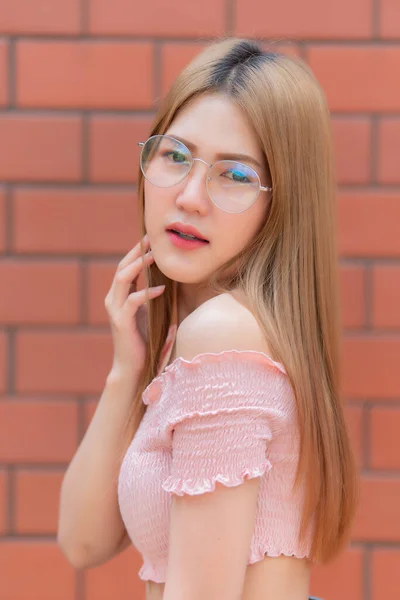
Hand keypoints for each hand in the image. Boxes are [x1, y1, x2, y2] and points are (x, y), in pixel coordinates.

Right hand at [104, 234, 164, 376]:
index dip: (137, 252)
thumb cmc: (144, 339)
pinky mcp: (121, 322)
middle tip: (151, 240)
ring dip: (139, 266)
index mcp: (119, 296)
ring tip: (155, 257)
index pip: (126, 267)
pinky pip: (132, 302)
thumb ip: (151, 296)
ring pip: (122, 280)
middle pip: (122, 268)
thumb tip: (170, 279)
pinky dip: (147, 293)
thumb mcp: (149, 313)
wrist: (132, 366)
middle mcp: (113, 299)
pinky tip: (162, 289)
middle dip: (136, 252)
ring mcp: (115, 310)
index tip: (151, 239)